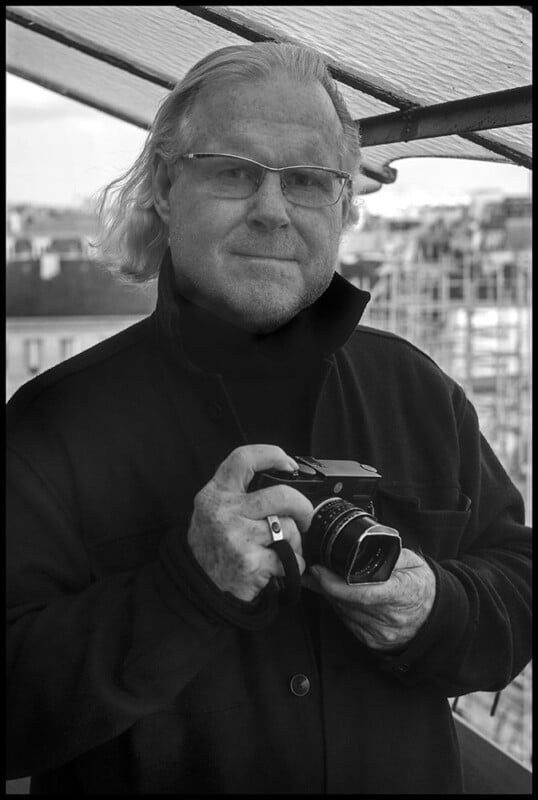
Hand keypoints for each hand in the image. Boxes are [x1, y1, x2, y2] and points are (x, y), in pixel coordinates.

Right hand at [188, 445, 313, 601]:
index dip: (271, 454)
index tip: (289, 463)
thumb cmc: (212, 547)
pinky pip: (290, 558)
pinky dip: (294, 565)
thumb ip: (237, 493)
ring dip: (296, 541)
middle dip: (302, 506)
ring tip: (284, 549)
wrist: (200, 589)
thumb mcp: (212, 511)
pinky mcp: (251, 562)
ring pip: (289, 528)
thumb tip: (281, 477)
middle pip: (280, 495)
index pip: (243, 459)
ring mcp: (237, 537)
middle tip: (304, 516)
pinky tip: (279, 568)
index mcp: (215, 494)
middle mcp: (224, 512)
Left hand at [302, 548, 435, 650]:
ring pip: (344, 613)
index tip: (318, 570)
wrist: (437, 616)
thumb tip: (363, 546)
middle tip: (313, 570)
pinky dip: (340, 609)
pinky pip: (348, 623)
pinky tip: (338, 596)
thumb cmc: (423, 586)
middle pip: (347, 603)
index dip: (335, 584)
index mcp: (401, 593)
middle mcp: (391, 618)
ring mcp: (381, 633)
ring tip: (321, 579)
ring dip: (330, 597)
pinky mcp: (373, 642)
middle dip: (326, 586)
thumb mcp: (412, 561)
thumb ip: (388, 554)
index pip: (363, 593)